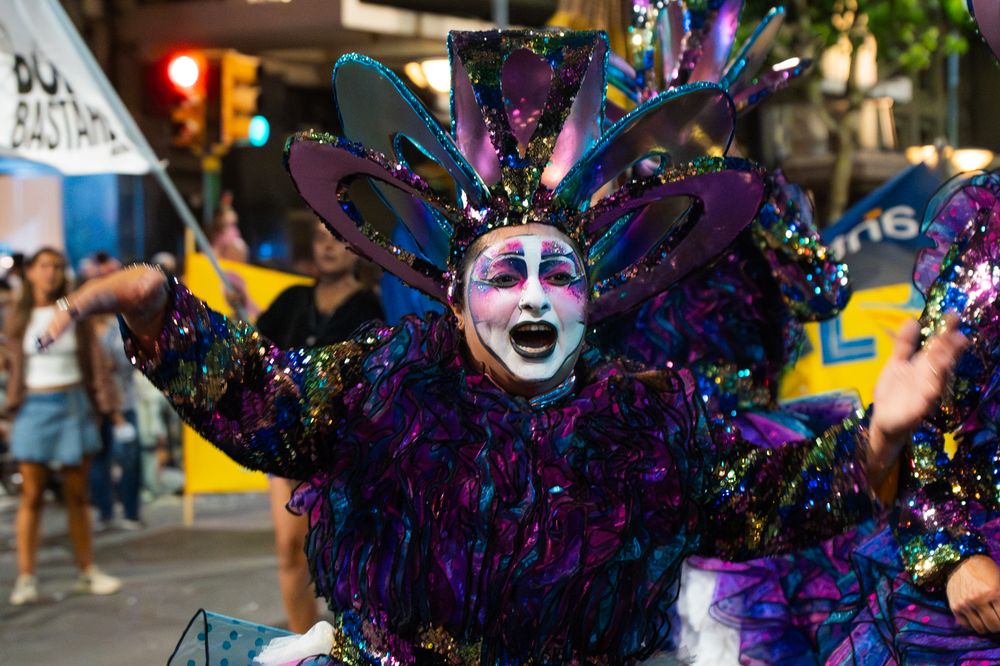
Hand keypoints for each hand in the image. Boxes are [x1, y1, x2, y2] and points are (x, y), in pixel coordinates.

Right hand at [38, 265, 168, 354]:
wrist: (141, 285)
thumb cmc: (148, 286)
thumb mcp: (154, 284)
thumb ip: (153, 284)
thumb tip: (152, 283)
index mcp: (105, 289)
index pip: (88, 299)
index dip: (78, 308)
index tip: (70, 317)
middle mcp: (89, 293)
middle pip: (70, 307)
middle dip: (58, 322)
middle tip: (46, 341)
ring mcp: (85, 301)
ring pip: (65, 314)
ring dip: (53, 328)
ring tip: (42, 345)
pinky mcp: (84, 309)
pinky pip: (68, 320)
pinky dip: (56, 330)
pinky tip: (45, 344)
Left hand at [867, 317, 967, 484]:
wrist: (883, 420)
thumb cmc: (893, 392)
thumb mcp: (896, 364)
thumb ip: (903, 345)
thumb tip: (912, 320)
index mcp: (923, 366)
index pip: (937, 346)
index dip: (945, 332)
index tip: (953, 315)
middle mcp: (928, 378)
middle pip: (941, 360)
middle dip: (949, 348)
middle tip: (958, 333)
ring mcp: (926, 394)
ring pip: (938, 379)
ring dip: (943, 368)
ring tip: (948, 355)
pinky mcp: (918, 410)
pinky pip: (926, 401)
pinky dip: (930, 393)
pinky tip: (933, 385)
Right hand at [947, 555, 999, 633]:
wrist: (961, 561)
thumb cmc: (985, 571)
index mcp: (994, 592)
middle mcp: (978, 599)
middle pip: (993, 626)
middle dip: (998, 626)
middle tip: (997, 621)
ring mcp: (965, 603)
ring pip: (980, 628)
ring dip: (987, 627)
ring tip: (988, 621)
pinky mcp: (954, 606)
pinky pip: (966, 625)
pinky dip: (973, 625)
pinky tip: (977, 619)